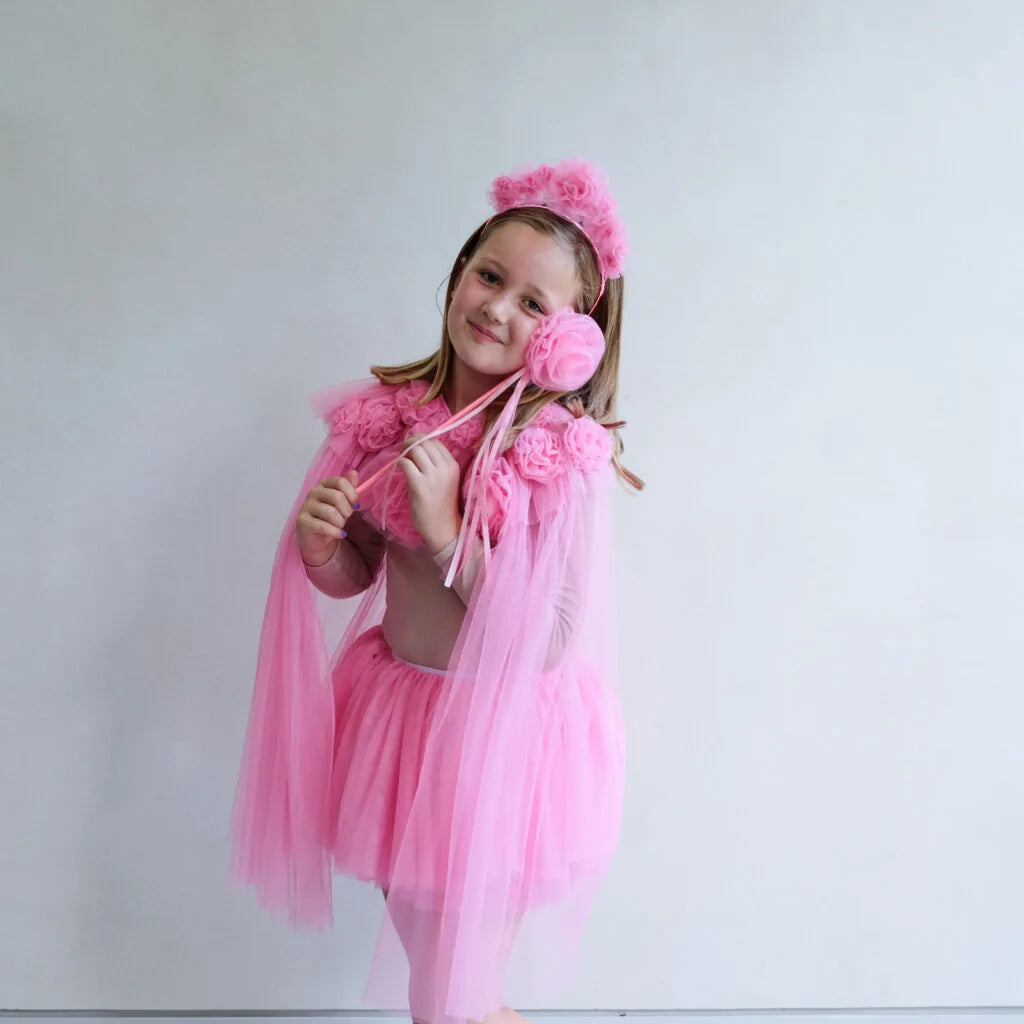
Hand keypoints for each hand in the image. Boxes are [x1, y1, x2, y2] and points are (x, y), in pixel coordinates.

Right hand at [295, 469, 359, 566]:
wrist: (319, 540)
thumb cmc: (332, 519)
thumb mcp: (344, 503)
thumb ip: (348, 488)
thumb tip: (354, 472)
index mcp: (324, 485)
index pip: (340, 482)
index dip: (352, 494)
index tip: (355, 504)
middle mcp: (313, 492)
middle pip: (337, 496)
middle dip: (347, 510)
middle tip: (347, 517)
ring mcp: (306, 506)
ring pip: (331, 512)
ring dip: (341, 522)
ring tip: (340, 526)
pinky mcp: (301, 521)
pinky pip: (323, 526)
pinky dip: (335, 532)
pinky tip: (340, 534)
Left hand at [397, 434, 461, 552]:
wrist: (444, 529)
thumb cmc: (443, 506)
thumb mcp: (446, 480)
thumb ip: (436, 465)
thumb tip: (417, 448)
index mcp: (453, 465)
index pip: (436, 441)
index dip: (421, 440)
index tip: (413, 447)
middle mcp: (444, 467)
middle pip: (424, 442)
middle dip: (411, 442)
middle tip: (403, 450)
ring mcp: (432, 476)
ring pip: (415, 449)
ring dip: (404, 451)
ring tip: (402, 460)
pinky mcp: (419, 485)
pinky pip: (405, 463)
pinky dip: (400, 463)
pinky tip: (399, 469)